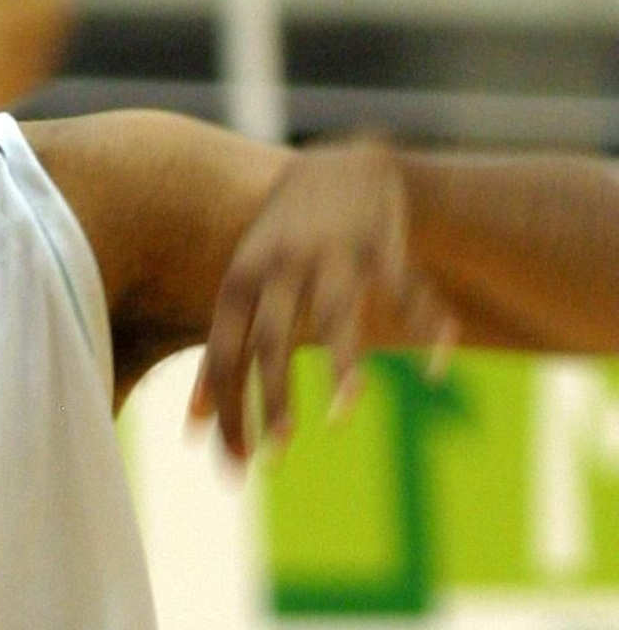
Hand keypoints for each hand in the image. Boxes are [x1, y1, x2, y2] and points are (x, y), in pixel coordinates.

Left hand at [191, 138, 458, 461]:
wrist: (343, 162)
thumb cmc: (283, 241)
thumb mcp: (243, 284)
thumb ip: (222, 350)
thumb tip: (195, 427)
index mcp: (243, 278)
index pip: (225, 351)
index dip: (225, 409)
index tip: (234, 468)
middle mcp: (283, 265)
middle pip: (272, 338)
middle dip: (271, 397)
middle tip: (276, 454)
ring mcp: (335, 253)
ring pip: (335, 314)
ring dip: (338, 367)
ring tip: (339, 415)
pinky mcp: (383, 245)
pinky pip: (404, 292)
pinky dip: (423, 329)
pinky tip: (434, 370)